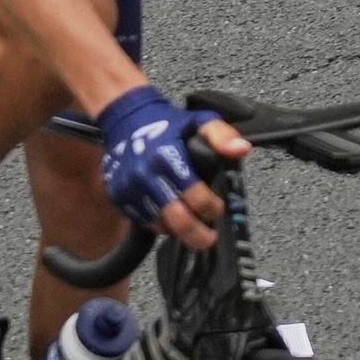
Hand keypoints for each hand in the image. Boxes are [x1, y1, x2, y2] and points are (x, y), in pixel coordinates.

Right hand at [96, 83, 244, 246]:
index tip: (218, 209)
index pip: (195, 196)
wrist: (127, 120)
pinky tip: (171, 218)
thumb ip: (222, 135)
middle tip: (209, 239)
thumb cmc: (167, 125)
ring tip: (192, 227)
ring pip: (158, 224)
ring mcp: (129, 188)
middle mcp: (145, 175)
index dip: (211, 208)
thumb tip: (241, 149)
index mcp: (167, 156)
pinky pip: (142, 220)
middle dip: (197, 234)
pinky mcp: (118, 196)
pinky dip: (159, 223)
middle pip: (176, 218)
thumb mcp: (200, 121)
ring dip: (178, 230)